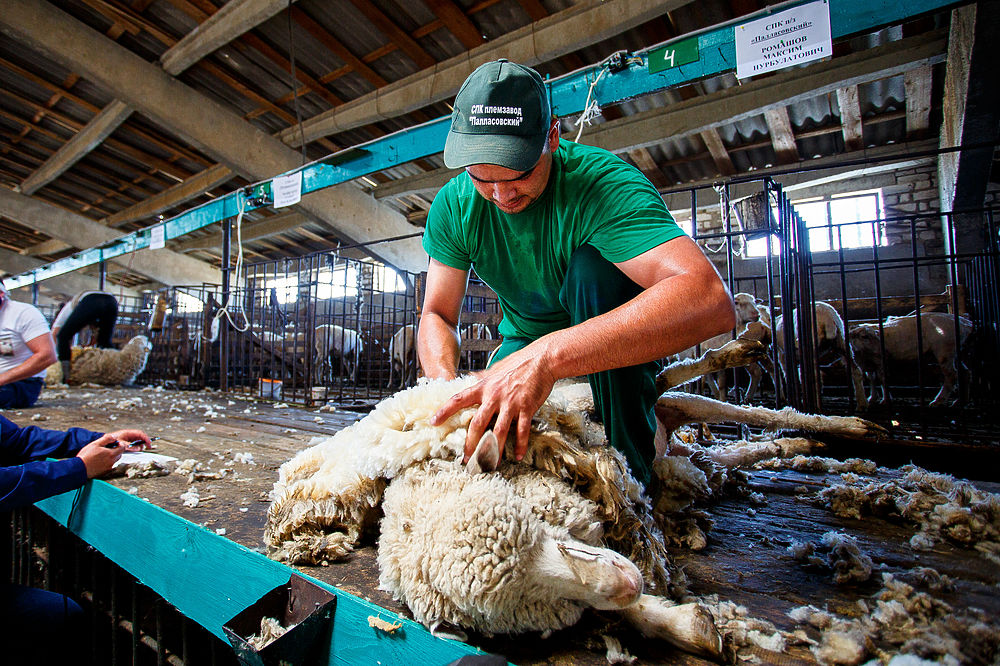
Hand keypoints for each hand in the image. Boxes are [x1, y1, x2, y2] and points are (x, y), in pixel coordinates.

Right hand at [76, 430, 151, 478]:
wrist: (79, 469)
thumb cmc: (86, 456)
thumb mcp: (96, 444)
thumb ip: (107, 439)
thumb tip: (115, 436)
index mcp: (111, 454)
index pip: (122, 448)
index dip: (119, 444)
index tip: (113, 443)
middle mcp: (112, 462)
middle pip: (119, 454)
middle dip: (116, 450)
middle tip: (107, 448)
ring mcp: (109, 468)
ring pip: (115, 461)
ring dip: (112, 457)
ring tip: (102, 455)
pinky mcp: (105, 473)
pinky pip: (110, 466)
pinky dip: (108, 463)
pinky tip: (99, 461)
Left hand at [431, 343, 555, 462]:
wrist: (541, 360)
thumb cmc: (518, 363)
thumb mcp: (495, 368)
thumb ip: (482, 377)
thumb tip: (469, 378)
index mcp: (484, 387)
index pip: (459, 399)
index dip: (445, 411)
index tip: (433, 422)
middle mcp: (494, 396)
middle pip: (477, 423)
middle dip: (471, 444)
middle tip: (466, 459)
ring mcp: (511, 403)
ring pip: (498, 431)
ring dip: (493, 450)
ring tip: (489, 464)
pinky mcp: (527, 408)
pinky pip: (522, 430)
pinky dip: (520, 444)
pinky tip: (517, 455)